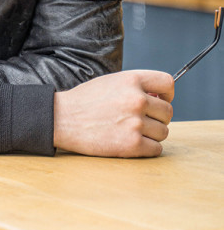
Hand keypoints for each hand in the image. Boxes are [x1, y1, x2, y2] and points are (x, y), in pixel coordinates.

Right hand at [53, 70, 173, 157]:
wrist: (61, 119)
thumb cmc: (85, 101)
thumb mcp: (110, 82)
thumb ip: (135, 87)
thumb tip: (161, 99)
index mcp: (131, 80)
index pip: (167, 83)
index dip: (167, 94)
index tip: (159, 100)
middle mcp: (136, 99)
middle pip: (168, 112)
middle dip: (157, 117)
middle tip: (138, 120)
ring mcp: (135, 122)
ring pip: (163, 132)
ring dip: (151, 134)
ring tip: (129, 130)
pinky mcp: (132, 144)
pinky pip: (156, 149)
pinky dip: (146, 148)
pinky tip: (129, 142)